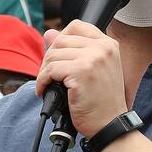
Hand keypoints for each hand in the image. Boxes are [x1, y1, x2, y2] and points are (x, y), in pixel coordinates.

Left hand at [35, 21, 126, 137]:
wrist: (110, 125)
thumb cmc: (102, 102)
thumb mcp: (92, 70)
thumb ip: (73, 50)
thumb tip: (49, 33)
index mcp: (108, 44)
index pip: (76, 26)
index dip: (60, 40)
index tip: (56, 57)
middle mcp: (103, 47)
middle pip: (60, 40)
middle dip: (49, 58)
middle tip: (48, 76)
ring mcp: (93, 58)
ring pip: (53, 55)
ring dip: (44, 71)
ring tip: (47, 85)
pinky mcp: (81, 71)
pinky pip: (50, 70)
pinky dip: (42, 81)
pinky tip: (44, 91)